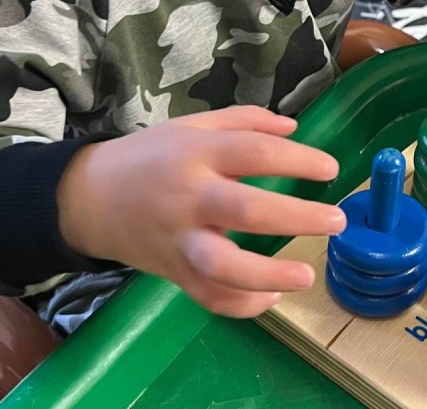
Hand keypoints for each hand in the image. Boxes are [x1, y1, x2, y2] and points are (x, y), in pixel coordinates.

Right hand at [57, 106, 344, 317]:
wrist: (90, 197)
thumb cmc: (151, 155)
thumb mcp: (193, 126)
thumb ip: (244, 122)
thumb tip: (294, 129)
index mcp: (197, 153)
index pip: (255, 152)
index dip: (298, 159)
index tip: (330, 169)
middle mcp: (189, 197)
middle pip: (246, 209)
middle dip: (296, 217)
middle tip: (336, 221)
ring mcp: (179, 240)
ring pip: (222, 266)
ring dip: (267, 274)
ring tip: (306, 275)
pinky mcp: (173, 272)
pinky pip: (208, 297)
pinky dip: (240, 304)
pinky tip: (271, 297)